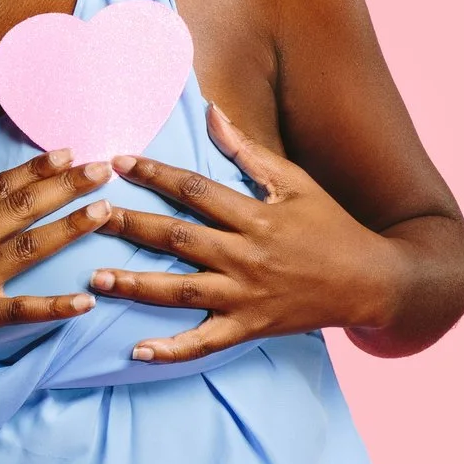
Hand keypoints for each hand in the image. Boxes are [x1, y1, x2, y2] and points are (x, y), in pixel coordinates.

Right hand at [0, 146, 115, 375]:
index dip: (31, 169)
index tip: (63, 152)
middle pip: (22, 209)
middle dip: (65, 186)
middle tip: (103, 168)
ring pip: (30, 248)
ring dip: (71, 229)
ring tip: (108, 212)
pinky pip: (21, 310)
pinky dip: (54, 306)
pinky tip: (87, 300)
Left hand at [89, 104, 406, 362]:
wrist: (375, 282)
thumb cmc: (331, 226)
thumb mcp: (296, 182)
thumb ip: (248, 150)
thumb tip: (211, 111)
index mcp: (257, 216)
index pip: (195, 190)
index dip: (155, 174)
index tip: (118, 162)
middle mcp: (248, 256)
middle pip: (180, 238)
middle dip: (132, 226)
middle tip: (89, 216)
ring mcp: (247, 296)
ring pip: (183, 291)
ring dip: (137, 285)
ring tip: (95, 278)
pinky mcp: (250, 327)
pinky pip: (206, 343)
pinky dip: (172, 350)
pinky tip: (137, 351)